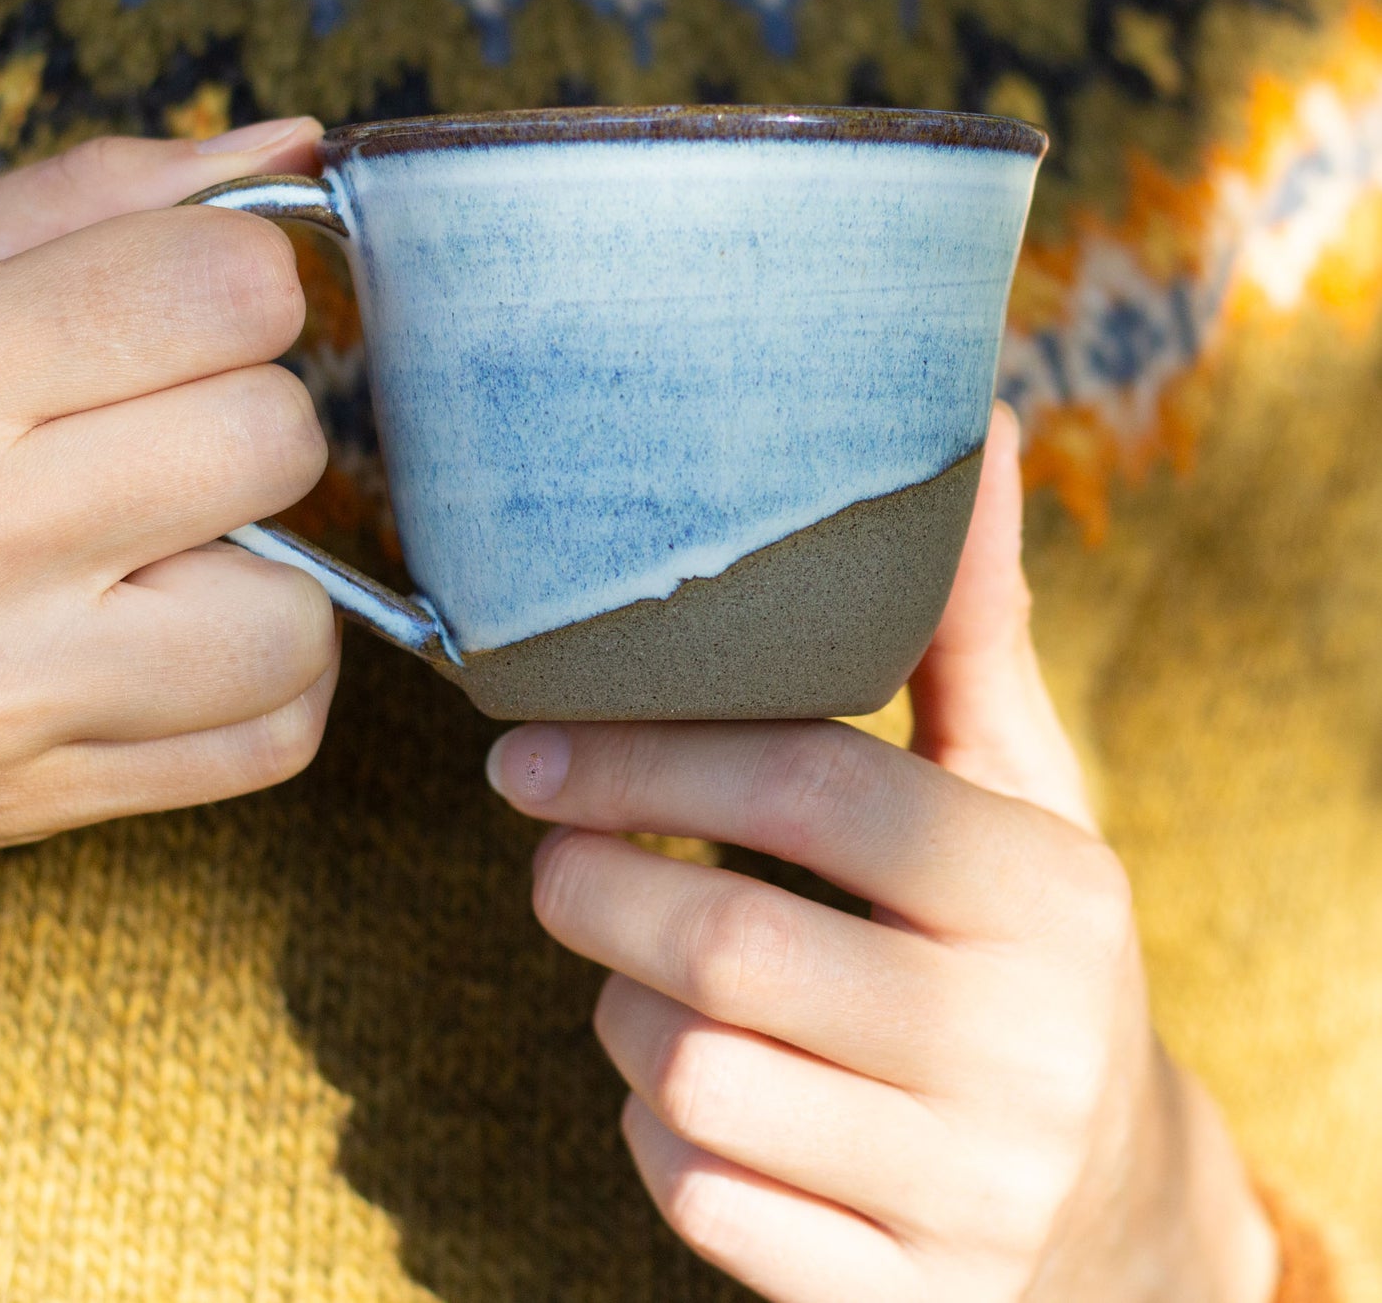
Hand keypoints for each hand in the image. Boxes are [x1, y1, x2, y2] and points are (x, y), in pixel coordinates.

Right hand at [0, 120, 339, 856]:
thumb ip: (94, 205)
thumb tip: (298, 150)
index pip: (228, 292)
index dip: (233, 281)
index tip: (185, 302)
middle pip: (275, 442)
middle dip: (238, 417)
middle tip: (146, 429)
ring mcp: (3, 698)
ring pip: (296, 619)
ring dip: (259, 571)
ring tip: (154, 548)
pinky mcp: (30, 798)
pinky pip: (270, 738)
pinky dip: (259, 683)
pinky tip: (175, 639)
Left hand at [486, 406, 1277, 1302]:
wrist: (1117, 1214)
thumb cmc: (1032, 957)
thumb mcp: (1022, 798)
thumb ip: (970, 630)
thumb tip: (968, 430)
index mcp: (1048, 892)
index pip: (815, 787)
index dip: (647, 755)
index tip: (527, 747)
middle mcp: (1022, 1046)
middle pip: (722, 940)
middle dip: (590, 882)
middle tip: (547, 850)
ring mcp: (966, 1192)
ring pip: (688, 1079)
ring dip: (620, 1009)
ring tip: (639, 971)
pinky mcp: (905, 1302)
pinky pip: (700, 1204)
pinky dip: (654, 1138)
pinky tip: (691, 1094)